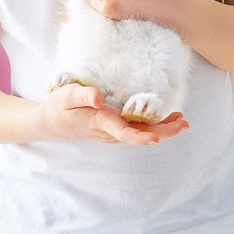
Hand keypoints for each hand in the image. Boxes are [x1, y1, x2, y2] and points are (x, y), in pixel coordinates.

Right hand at [37, 82, 188, 145]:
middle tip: (183, 124)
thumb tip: (98, 97)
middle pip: (139, 135)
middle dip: (163, 131)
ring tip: (181, 120)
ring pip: (140, 133)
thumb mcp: (66, 96)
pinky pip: (136, 129)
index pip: (123, 132)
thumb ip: (82, 95)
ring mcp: (112, 132)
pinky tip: (165, 118)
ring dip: (162, 129)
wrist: (49, 123)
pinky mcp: (113, 129)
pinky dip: (153, 125)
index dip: (140, 136)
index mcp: (99, 122)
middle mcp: (109, 131)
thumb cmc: (58, 107)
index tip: (156, 138)